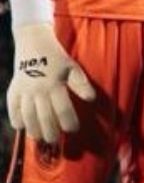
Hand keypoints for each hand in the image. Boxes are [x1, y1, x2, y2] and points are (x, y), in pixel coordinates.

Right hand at [7, 23, 95, 143]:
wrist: (33, 42)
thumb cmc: (57, 57)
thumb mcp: (72, 68)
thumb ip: (81, 84)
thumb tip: (91, 99)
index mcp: (54, 84)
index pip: (62, 109)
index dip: (68, 121)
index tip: (73, 130)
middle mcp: (38, 89)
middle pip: (43, 116)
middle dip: (50, 131)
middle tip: (54, 140)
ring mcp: (23, 89)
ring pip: (27, 114)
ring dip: (32, 128)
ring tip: (38, 138)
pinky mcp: (13, 88)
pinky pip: (12, 106)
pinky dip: (15, 117)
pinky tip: (20, 127)